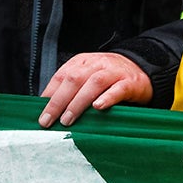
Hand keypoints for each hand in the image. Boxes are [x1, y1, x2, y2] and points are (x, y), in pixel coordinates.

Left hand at [38, 52, 152, 127]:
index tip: (41, 114)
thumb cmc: (109, 78)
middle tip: (49, 121)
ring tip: (68, 119)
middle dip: (58, 101)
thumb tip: (47, 109)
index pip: (62, 75)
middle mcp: (98, 63)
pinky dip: (107, 98)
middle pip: (74, 79)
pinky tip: (98, 107)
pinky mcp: (130, 82)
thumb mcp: (88, 76)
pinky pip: (118, 89)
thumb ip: (71, 88)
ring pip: (94, 83)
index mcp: (83, 61)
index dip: (49, 94)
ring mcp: (115, 71)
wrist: (142, 70)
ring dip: (78, 102)